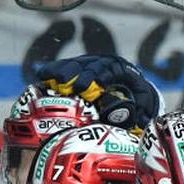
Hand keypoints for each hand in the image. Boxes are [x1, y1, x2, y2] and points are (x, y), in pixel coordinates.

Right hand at [32, 54, 160, 132]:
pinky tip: (41, 74)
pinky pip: (66, 66)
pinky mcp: (80, 66)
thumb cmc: (137, 96)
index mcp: (121, 68)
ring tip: (48, 77)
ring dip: (61, 70)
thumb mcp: (142, 102)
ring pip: (76, 64)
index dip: (97, 76)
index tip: (86, 85)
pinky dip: (54, 70)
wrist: (133, 85)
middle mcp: (104, 62)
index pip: (108, 70)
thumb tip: (140, 120)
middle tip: (63, 81)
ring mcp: (91, 63)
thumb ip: (140, 110)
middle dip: (76, 73)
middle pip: (89, 65)